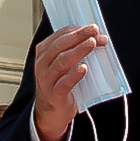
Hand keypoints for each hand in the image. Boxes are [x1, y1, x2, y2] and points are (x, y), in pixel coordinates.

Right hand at [25, 23, 111, 140]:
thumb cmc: (60, 84)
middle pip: (60, 46)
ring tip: (92, 44)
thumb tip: (97, 38)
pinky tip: (84, 68)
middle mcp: (42, 65)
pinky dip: (74, 75)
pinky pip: (64, 83)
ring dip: (78, 51)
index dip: (77, 30)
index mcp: (44, 53)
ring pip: (62, 61)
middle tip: (94, 31)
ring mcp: (46, 80)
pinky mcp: (54, 95)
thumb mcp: (63, 65)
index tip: (93, 28)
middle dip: (79, 36)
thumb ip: (74, 51)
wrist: (52, 112)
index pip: (59, 36)